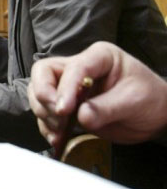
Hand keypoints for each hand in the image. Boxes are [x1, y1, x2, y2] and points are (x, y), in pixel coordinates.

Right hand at [28, 41, 166, 145]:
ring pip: (38, 91)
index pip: (73, 68)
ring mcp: (69, 86)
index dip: (65, 88)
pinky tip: (57, 137)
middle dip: (44, 95)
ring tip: (59, 130)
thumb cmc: (149, 98)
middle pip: (43, 73)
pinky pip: (45, 111)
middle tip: (58, 115)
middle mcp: (79, 68)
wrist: (155, 115)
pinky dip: (46, 126)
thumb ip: (106, 108)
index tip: (64, 110)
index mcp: (98, 57)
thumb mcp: (133, 101)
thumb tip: (81, 117)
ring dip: (44, 113)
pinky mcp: (66, 105)